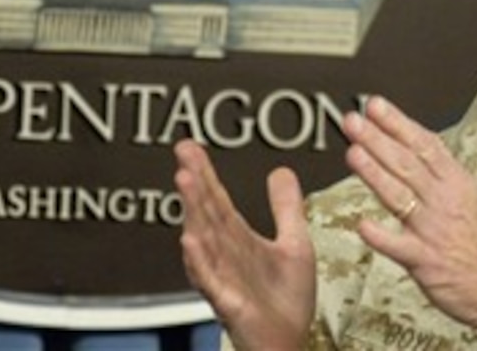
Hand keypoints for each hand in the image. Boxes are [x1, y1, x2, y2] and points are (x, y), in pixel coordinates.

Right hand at [173, 140, 315, 350]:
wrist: (290, 344)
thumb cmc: (286, 301)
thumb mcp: (294, 244)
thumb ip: (286, 208)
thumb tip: (279, 170)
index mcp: (239, 241)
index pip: (218, 201)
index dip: (205, 173)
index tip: (188, 145)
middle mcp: (225, 257)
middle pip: (207, 214)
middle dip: (195, 184)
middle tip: (183, 153)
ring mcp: (224, 280)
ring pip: (205, 241)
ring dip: (193, 211)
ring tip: (185, 181)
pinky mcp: (230, 304)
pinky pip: (211, 281)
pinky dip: (200, 261)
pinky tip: (190, 240)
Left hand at [342, 97, 476, 342]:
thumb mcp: (472, 200)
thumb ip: (441, 177)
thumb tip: (414, 152)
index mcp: (457, 184)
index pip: (424, 145)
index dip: (398, 123)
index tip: (375, 106)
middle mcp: (445, 202)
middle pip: (407, 163)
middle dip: (377, 139)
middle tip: (353, 121)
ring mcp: (434, 231)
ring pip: (400, 195)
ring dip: (374, 173)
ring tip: (353, 153)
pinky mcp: (427, 262)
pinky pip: (399, 247)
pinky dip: (380, 236)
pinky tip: (363, 225)